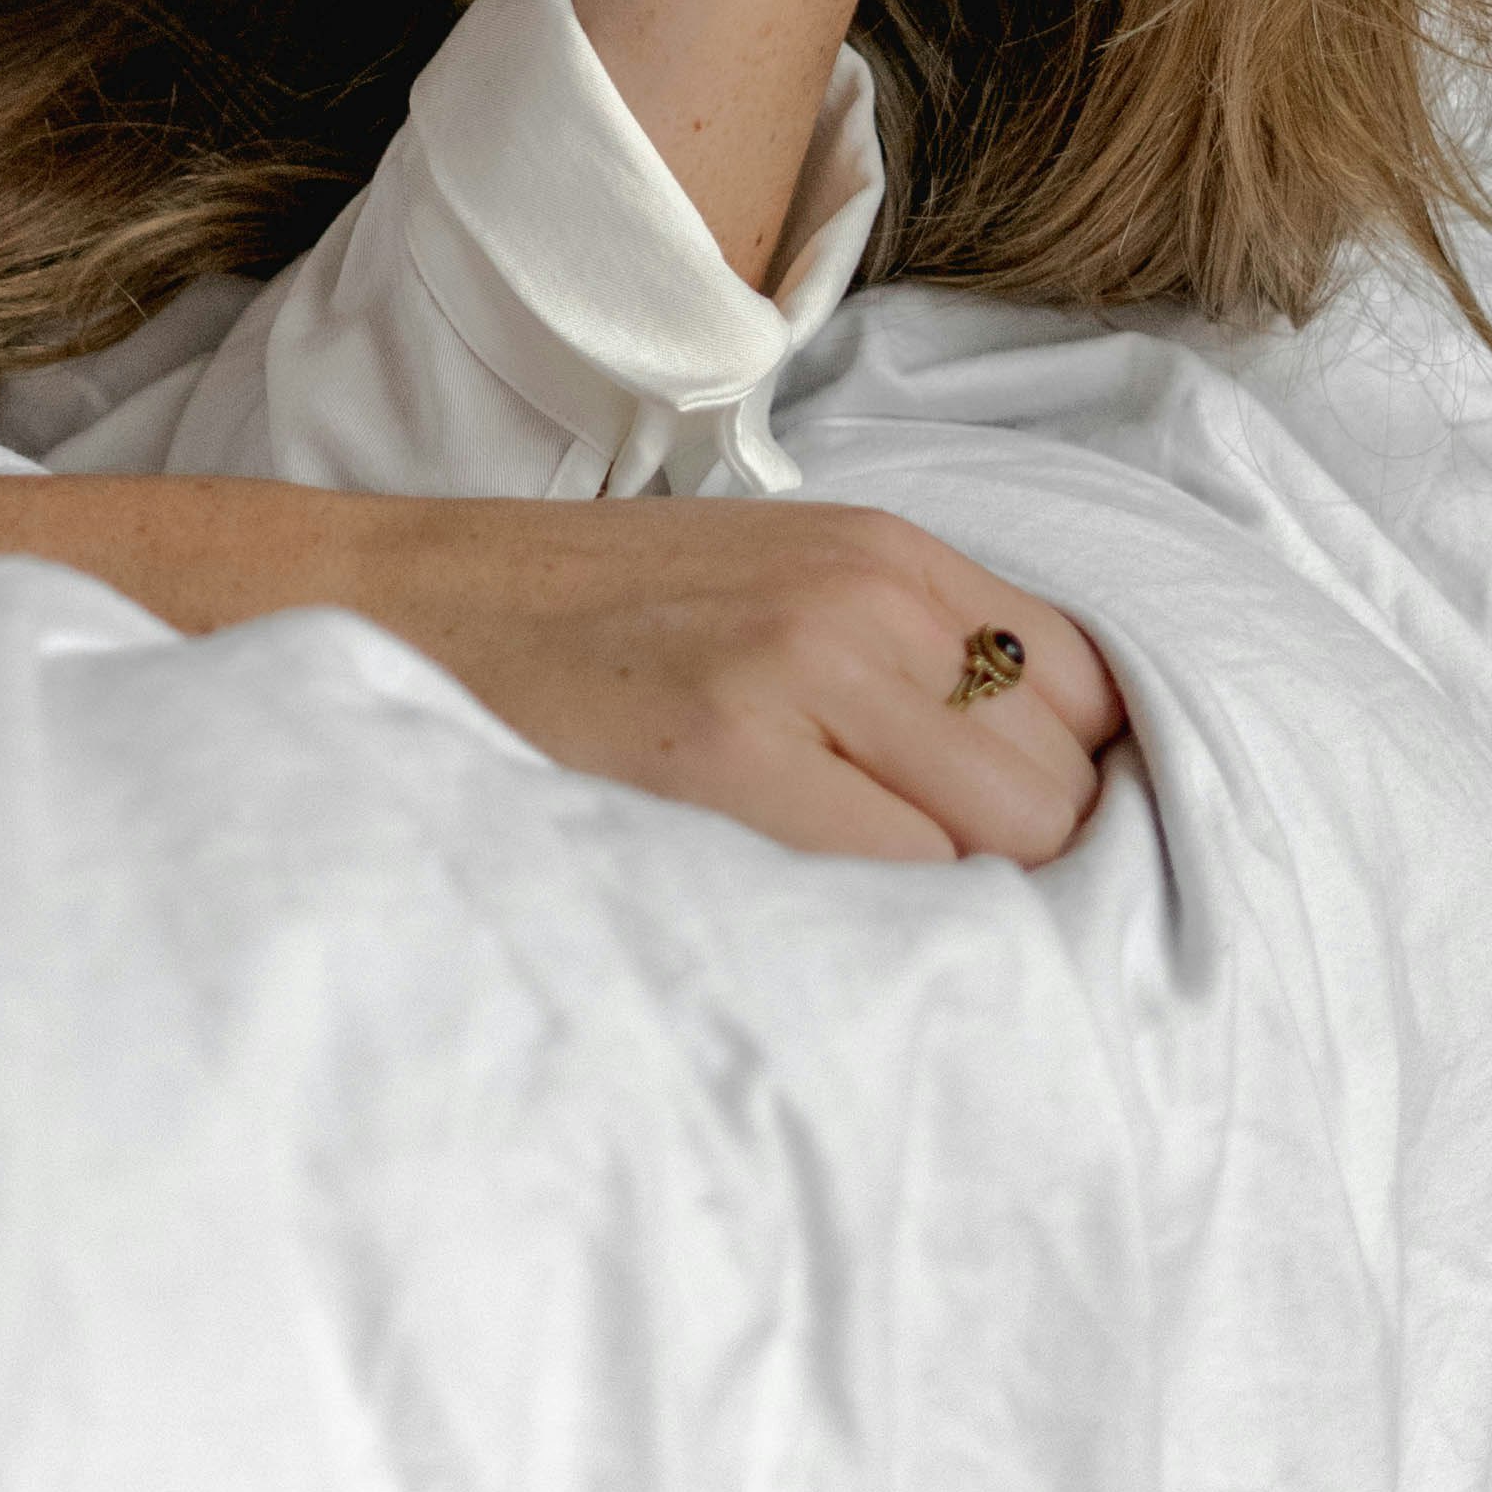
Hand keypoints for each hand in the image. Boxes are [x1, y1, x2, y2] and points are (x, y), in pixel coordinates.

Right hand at [324, 489, 1120, 860]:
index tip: (1020, 849)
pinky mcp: (726, 760)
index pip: (1097, 692)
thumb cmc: (587, 628)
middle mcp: (862, 599)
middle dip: (1028, 870)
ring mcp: (798, 674)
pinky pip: (900, 893)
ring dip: (964, 912)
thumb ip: (910, 662)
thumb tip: (1062, 802)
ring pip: (1004, 849)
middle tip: (930, 911)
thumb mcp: (773, 590)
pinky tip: (816, 939)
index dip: (1077, 788)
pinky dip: (887, 939)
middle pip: (1064, 789)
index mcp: (885, 552)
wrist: (395, 608)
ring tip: (874, 933)